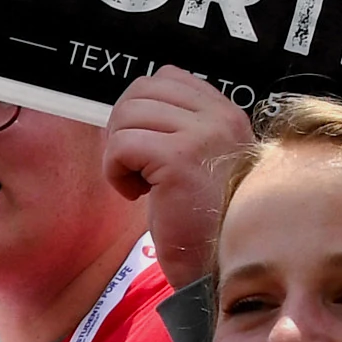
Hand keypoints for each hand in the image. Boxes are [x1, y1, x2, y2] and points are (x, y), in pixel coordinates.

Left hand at [102, 67, 249, 285]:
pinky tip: (135, 195)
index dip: (141, 108)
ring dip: (119, 152)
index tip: (143, 146)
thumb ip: (181, 130)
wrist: (218, 264)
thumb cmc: (204, 222)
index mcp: (226, 115)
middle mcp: (219, 118)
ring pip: (127, 115)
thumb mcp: (201, 163)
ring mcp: (202, 136)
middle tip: (133, 165)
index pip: (168, 77)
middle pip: (142, 90)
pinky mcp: (178, 160)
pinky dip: (115, 171)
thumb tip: (133, 108)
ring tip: (139, 183)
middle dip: (124, 126)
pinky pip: (121, 145)